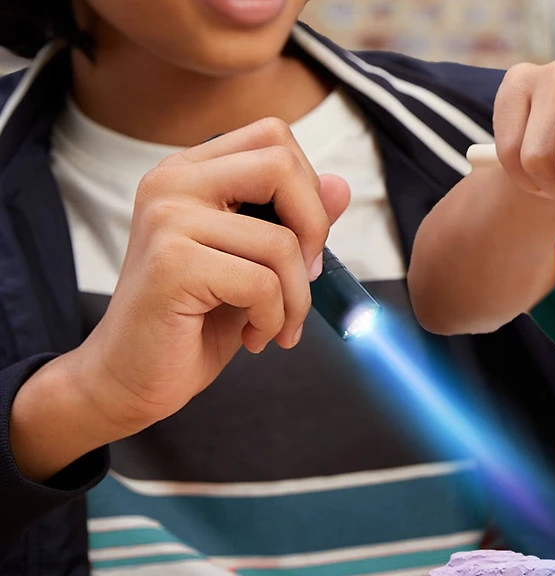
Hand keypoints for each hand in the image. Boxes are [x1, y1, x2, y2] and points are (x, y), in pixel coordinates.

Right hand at [72, 118, 349, 438]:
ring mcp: (167, 218)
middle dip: (315, 230)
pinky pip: (261, 285)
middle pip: (281, 164)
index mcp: (191, 173)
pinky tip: (252, 338)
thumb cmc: (194, 323)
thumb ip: (293, 223)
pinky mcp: (171, 263)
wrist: (132, 377)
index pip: (274, 138)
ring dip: (296, 300)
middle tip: (305, 280)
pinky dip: (273, 320)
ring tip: (275, 327)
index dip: (308, 192)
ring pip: (280, 242)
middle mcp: (173, 182)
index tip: (304, 247)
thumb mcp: (256, 267)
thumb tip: (341, 185)